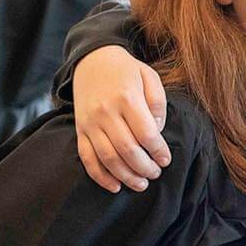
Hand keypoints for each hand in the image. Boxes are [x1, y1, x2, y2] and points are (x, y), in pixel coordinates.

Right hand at [74, 46, 169, 192]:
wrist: (92, 60)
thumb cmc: (126, 70)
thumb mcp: (149, 76)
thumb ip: (158, 103)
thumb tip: (157, 131)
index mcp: (127, 98)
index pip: (146, 133)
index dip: (158, 151)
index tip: (166, 160)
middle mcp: (106, 112)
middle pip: (127, 149)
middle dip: (144, 167)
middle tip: (155, 173)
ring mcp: (90, 122)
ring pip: (108, 158)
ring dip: (126, 176)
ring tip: (141, 184)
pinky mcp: (80, 130)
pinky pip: (87, 158)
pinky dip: (100, 176)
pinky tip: (115, 185)